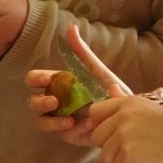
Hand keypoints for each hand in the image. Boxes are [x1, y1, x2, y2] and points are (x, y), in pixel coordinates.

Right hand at [25, 23, 132, 143]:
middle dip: (40, 102)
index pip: (35, 80)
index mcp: (57, 84)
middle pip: (33, 102)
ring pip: (42, 122)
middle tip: (54, 101)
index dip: (36, 78)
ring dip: (52, 121)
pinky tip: (89, 124)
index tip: (47, 79)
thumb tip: (71, 27)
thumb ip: (82, 52)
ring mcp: (60, 120)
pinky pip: (63, 134)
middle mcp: (55, 102)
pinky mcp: (69, 135)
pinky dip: (74, 129)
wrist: (128, 113)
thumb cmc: (111, 90)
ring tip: (69, 120)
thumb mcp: (97, 70)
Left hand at [83, 95, 162, 162]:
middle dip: (111, 146)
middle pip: (97, 136)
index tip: (114, 134)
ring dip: (121, 160)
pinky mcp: (127, 156)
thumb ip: (125, 103)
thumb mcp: (151, 110)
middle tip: (136, 148)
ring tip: (145, 155)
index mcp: (129, 103)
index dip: (101, 126)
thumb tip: (110, 88)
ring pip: (105, 154)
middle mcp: (124, 116)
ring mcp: (124, 136)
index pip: (95, 112)